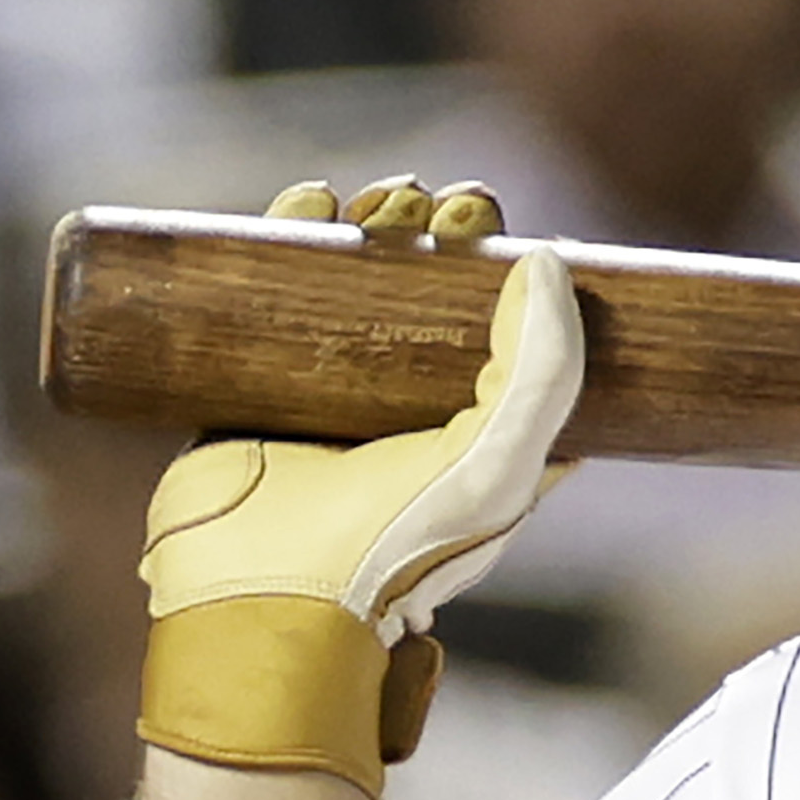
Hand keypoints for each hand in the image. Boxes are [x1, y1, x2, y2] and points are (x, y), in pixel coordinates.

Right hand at [134, 177, 578, 794]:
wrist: (267, 599)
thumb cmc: (396, 545)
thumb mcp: (499, 465)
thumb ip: (544, 372)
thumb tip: (545, 260)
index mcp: (486, 431)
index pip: (509, 326)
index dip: (508, 264)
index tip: (496, 226)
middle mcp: (413, 407)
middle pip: (432, 288)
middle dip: (437, 231)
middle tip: (435, 205)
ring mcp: (331, 393)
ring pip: (356, 278)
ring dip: (373, 223)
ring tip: (376, 201)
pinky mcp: (254, 384)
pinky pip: (271, 292)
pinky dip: (292, 236)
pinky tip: (310, 202)